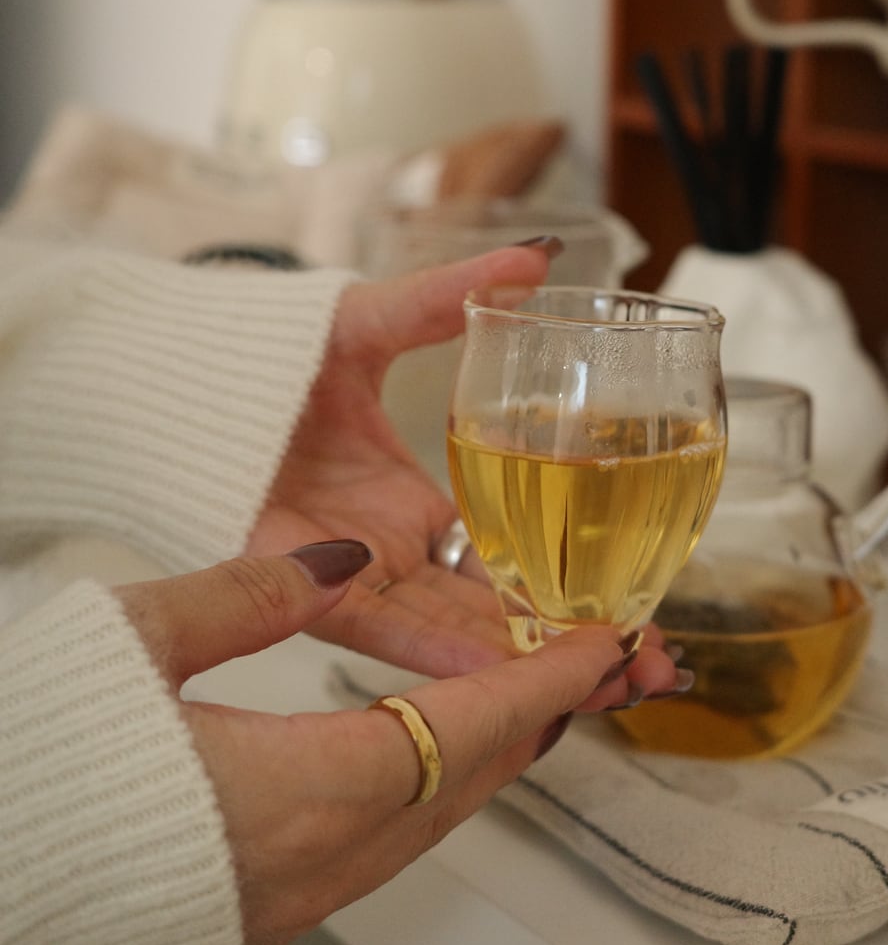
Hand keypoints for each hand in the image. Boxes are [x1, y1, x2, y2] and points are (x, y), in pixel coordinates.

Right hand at [116, 543, 623, 944]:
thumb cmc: (47, 769)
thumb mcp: (135, 645)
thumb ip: (244, 595)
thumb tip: (336, 557)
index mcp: (303, 789)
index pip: (472, 723)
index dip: (550, 676)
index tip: (606, 643)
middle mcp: (320, 859)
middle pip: (473, 776)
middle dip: (545, 711)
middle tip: (597, 660)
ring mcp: (296, 898)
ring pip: (435, 817)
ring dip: (492, 750)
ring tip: (535, 694)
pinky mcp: (267, 912)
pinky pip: (389, 844)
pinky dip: (434, 786)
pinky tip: (433, 751)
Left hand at [248, 243, 683, 709]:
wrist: (174, 374)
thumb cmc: (266, 354)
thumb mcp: (377, 321)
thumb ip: (451, 299)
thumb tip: (538, 259)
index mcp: (420, 505)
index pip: (514, 562)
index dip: (576, 586)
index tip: (638, 611)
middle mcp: (396, 554)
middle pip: (500, 617)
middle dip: (576, 647)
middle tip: (655, 666)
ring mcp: (356, 577)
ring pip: (457, 636)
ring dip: (529, 664)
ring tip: (611, 684)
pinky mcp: (308, 588)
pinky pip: (389, 632)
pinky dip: (448, 654)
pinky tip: (509, 677)